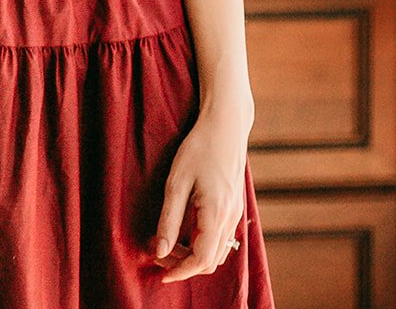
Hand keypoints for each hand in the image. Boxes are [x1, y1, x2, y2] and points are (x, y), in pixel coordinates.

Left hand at [149, 109, 249, 282]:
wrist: (226, 124)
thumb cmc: (199, 148)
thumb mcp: (176, 182)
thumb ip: (169, 220)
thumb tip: (159, 251)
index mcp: (217, 214)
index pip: (201, 260)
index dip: (180, 271)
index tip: (161, 272)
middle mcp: (231, 218)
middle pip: (211, 260)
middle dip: (185, 264)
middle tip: (160, 253)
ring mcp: (236, 212)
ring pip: (218, 251)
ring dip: (195, 254)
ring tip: (170, 241)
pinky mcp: (236, 205)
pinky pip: (223, 237)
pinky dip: (205, 243)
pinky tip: (187, 229)